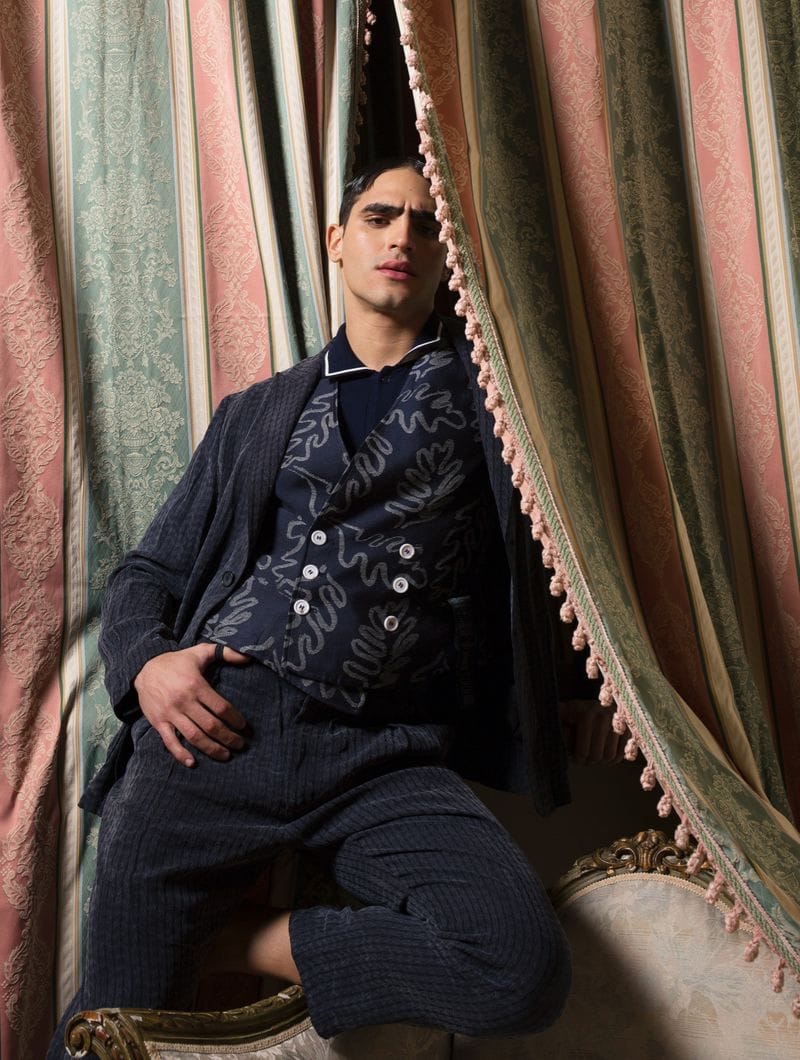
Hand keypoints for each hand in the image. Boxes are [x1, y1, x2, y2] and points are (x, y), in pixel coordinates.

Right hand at [133, 643, 250, 766]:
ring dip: (211, 748)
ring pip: (194, 736)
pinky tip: (193, 763)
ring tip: (226, 755)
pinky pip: (170, 742)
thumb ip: (225, 652)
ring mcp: (170, 714)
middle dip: (228, 738)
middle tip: (241, 745)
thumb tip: (248, 657)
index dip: (235, 719)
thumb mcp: (200, 652)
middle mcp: (184, 701)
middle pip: (211, 725)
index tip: (244, 727)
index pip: (221, 708)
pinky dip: (181, 754)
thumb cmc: (176, 662)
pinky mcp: (158, 723)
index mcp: (196, 685)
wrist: (143, 668)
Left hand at [559, 699, 626, 765]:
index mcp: (587, 714)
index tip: (574, 758)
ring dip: (601, 762)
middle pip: (597, 755)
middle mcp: (605, 717)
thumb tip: (544, 718)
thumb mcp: (566, 711)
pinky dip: (614, 759)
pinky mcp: (631, 730)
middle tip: (584, 761)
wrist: (602, 704)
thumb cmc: (580, 711)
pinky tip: (605, 756)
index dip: (578, 759)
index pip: (583, 750)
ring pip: (610, 756)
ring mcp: (620, 723)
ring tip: (593, 758)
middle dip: (589, 762)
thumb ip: (557, 716)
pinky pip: (623, 754)